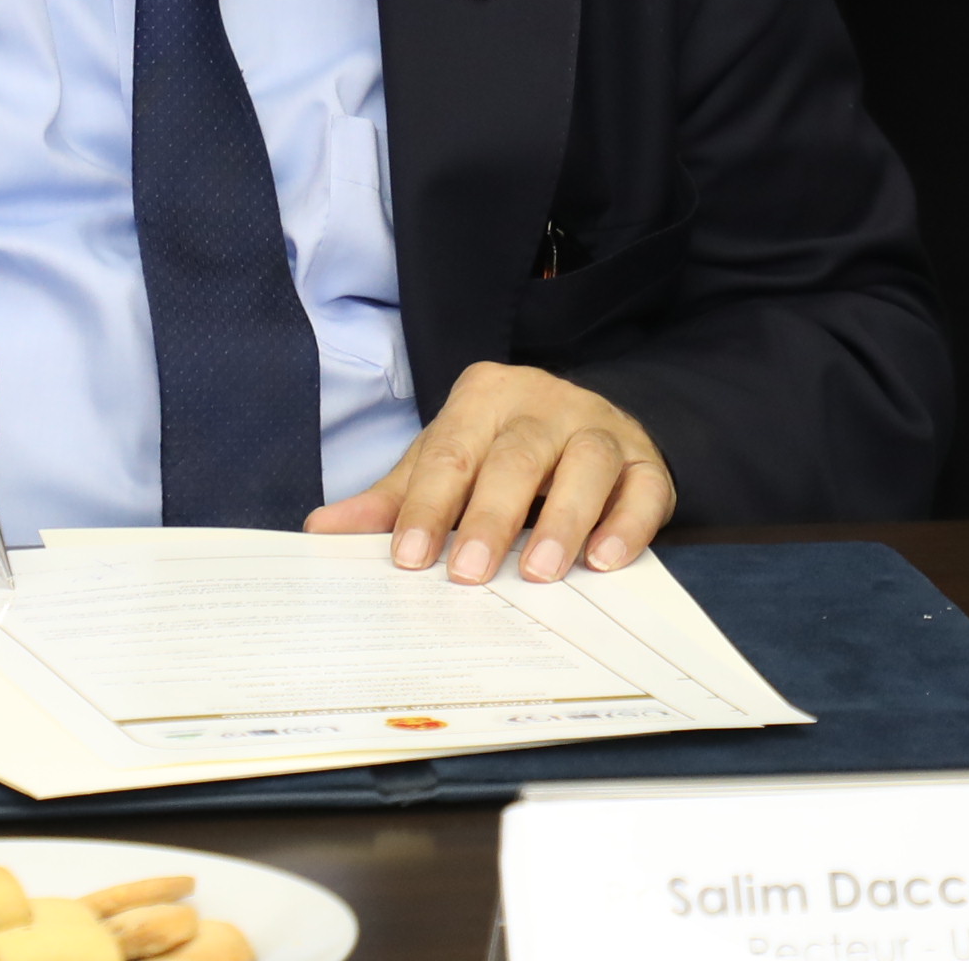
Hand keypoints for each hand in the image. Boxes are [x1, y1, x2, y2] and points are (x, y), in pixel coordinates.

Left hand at [304, 361, 675, 584]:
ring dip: (564, 519)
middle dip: (491, 516)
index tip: (407, 557)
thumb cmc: (500, 450)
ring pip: (588, 464)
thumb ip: (393, 498)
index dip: (427, 505)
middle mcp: (546, 403)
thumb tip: (322, 531)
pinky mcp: (646, 461)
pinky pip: (644, 488)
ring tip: (538, 571)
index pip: (451, 451)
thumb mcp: (444, 462)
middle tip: (467, 573)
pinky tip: (604, 561)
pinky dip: (627, 524)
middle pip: (518, 455)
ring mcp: (601, 428)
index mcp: (486, 396)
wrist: (582, 423)